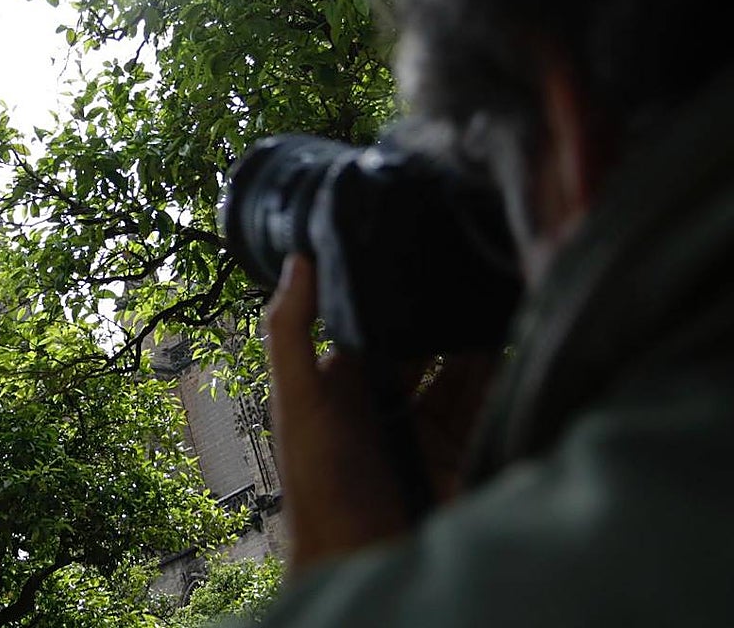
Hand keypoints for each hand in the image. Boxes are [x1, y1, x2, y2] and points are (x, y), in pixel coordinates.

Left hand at [266, 255, 497, 574]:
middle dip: (444, 314)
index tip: (420, 250)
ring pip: (460, 370)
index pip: (371, 326)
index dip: (392, 294)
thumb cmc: (321, 489)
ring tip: (502, 296)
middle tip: (474, 267)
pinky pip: (487, 405)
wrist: (365, 564)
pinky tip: (523, 346)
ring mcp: (425, 428)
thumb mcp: (298, 403)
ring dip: (480, 341)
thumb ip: (292, 333)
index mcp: (340, 385)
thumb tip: (299, 259)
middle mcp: (383, 402)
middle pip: (422, 345)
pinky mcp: (461, 451)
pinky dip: (504, 379)